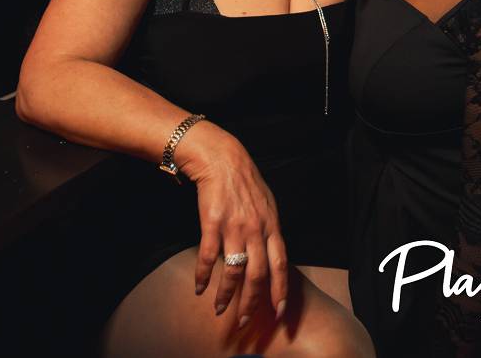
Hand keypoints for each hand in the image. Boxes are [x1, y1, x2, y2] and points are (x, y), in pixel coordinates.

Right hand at [174, 121, 287, 325]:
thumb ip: (269, 231)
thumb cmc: (245, 182)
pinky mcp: (212, 224)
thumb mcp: (267, 205)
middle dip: (252, 301)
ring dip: (225, 294)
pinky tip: (199, 288)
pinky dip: (203, 276)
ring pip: (233, 271)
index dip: (280, 290)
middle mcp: (256, 229)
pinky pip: (208, 257)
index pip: (281, 265)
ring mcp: (234, 227)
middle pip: (258, 274)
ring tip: (219, 308)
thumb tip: (271, 254)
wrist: (222, 159)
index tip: (280, 312)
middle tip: (245, 320)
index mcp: (272, 226)